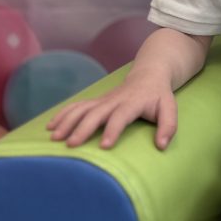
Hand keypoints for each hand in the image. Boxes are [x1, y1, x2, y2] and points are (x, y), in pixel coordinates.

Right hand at [46, 69, 176, 149]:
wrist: (149, 74)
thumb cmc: (159, 96)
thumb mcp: (170, 109)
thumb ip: (168, 126)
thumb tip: (162, 146)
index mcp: (133, 102)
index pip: (121, 116)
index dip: (113, 130)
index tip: (104, 146)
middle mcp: (115, 100)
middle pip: (96, 113)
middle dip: (82, 128)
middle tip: (71, 145)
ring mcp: (103, 100)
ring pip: (82, 108)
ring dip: (67, 121)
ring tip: (54, 137)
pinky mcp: (96, 101)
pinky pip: (76, 105)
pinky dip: (62, 114)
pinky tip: (50, 126)